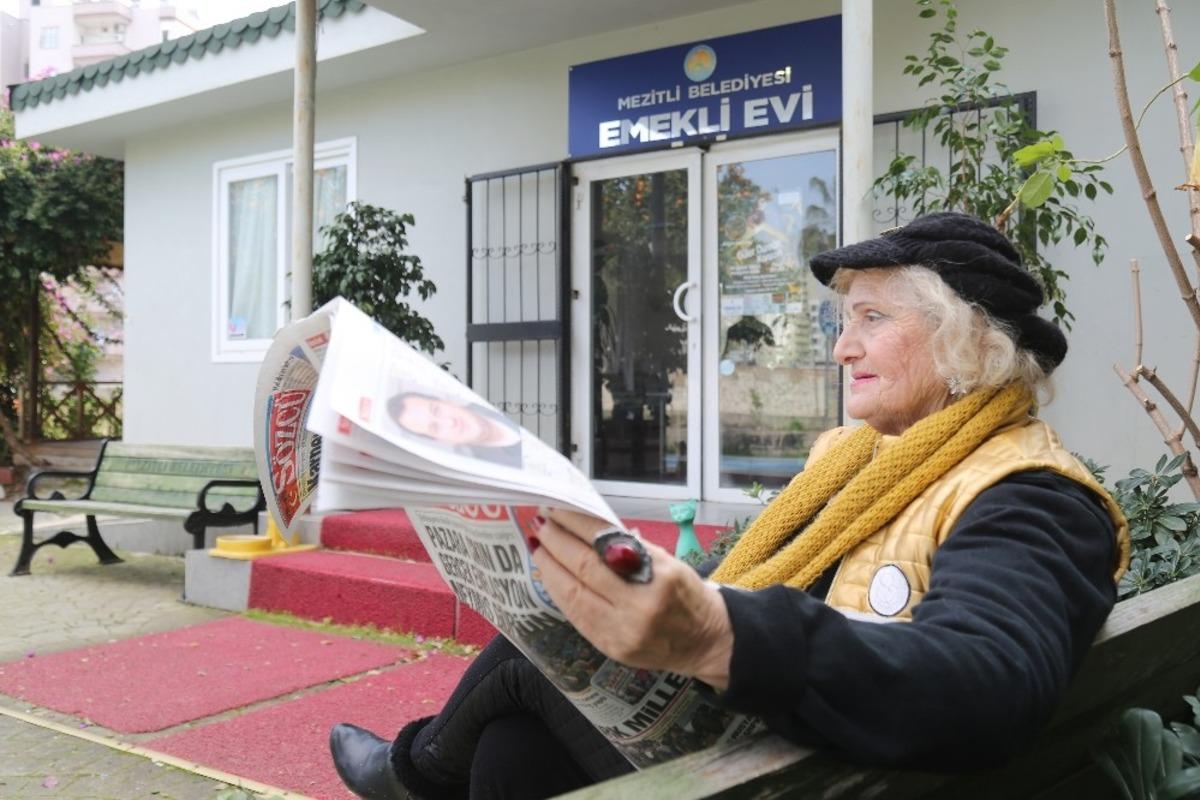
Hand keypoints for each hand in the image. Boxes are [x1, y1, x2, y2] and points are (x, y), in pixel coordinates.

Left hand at [530, 508, 733, 690]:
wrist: (706, 641)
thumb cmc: (686, 594)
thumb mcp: (667, 562)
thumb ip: (628, 548)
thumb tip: (587, 525)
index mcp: (658, 575)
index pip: (605, 543)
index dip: (576, 524)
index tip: (557, 507)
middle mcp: (640, 605)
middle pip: (584, 568)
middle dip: (556, 541)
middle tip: (540, 522)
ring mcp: (623, 631)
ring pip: (573, 594)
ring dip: (549, 567)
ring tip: (538, 546)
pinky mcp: (611, 648)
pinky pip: (576, 616)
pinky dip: (559, 592)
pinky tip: (550, 575)